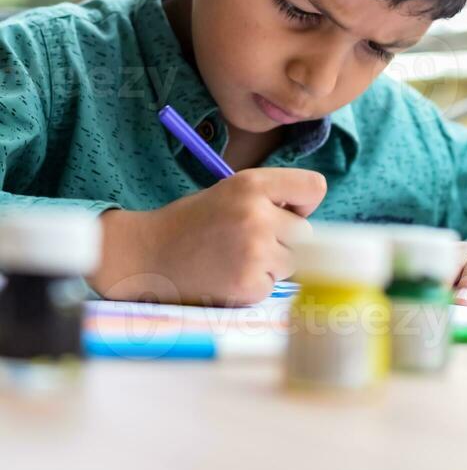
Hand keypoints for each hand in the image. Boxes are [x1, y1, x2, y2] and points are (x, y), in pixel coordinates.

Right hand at [92, 167, 326, 305]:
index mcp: (253, 184)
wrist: (148, 255)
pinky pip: (273, 286)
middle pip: (307, 233)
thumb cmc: (192, 222)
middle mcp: (257, 215)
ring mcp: (254, 252)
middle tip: (248, 240)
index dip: (302, 203)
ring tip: (236, 257)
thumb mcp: (231, 191)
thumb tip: (308, 216)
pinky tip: (228, 275)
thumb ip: (270, 198)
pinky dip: (255, 285)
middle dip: (285, 240)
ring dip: (272, 264)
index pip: (315, 187)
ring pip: (293, 262)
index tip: (283, 212)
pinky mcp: (249, 285)